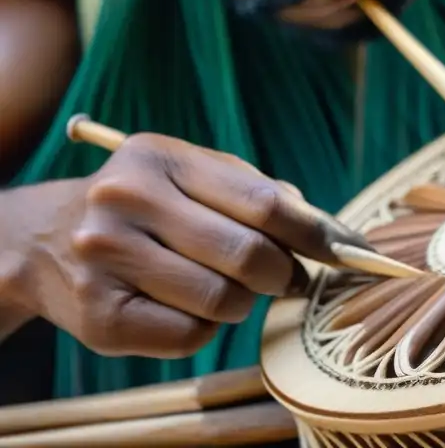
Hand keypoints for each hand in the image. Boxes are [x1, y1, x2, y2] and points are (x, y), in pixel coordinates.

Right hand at [5, 133, 367, 357]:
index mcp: (161, 157)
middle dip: (284, 274)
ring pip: (223, 301)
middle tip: (288, 278)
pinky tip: (185, 306)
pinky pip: (189, 336)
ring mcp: (106, 259)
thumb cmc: (145, 204)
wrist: (44, 239)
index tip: (351, 252)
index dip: (316, 233)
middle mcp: (127, 201)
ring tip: (227, 287)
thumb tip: (329, 230)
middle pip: (249, 255)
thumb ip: (257, 192)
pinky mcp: (99, 317)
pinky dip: (204, 327)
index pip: (264, 201)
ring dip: (243, 302)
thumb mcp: (191, 175)